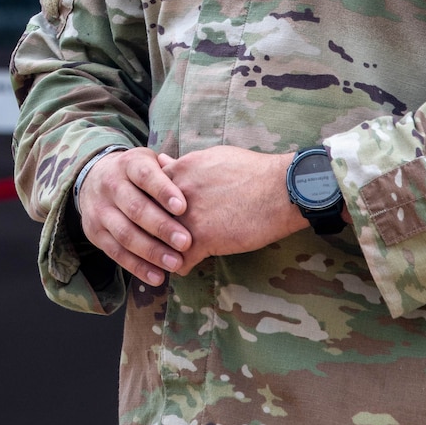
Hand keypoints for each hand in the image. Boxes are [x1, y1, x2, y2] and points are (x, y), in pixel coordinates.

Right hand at [76, 148, 191, 286]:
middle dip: (161, 227)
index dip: (163, 191)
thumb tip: (197, 180)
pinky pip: (116, 253)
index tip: (183, 207)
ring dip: (151, 251)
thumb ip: (172, 171)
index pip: (145, 176)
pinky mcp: (95, 233)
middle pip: (135, 208)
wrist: (93, 178)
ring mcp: (100, 211)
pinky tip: (158, 276)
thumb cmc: (136, 174)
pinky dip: (137, 267)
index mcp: (128, 164)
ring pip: (125, 233)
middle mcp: (111, 186)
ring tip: (175, 263)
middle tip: (186, 242)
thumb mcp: (150, 163)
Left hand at [156, 146, 304, 268]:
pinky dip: (182, 267)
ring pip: (158, 243)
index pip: (144, 193)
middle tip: (158, 242)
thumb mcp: (212, 157)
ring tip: (171, 257)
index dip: (150, 208)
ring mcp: (186, 218)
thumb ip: (183, 163)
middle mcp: (175, 194)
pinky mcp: (202, 240)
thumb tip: (163, 160)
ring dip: (163, 253)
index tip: (156, 217)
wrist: (281, 189)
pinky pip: (179, 262)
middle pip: (146, 219)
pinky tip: (189, 266)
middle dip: (150, 232)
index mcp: (177, 172)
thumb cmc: (252, 170)